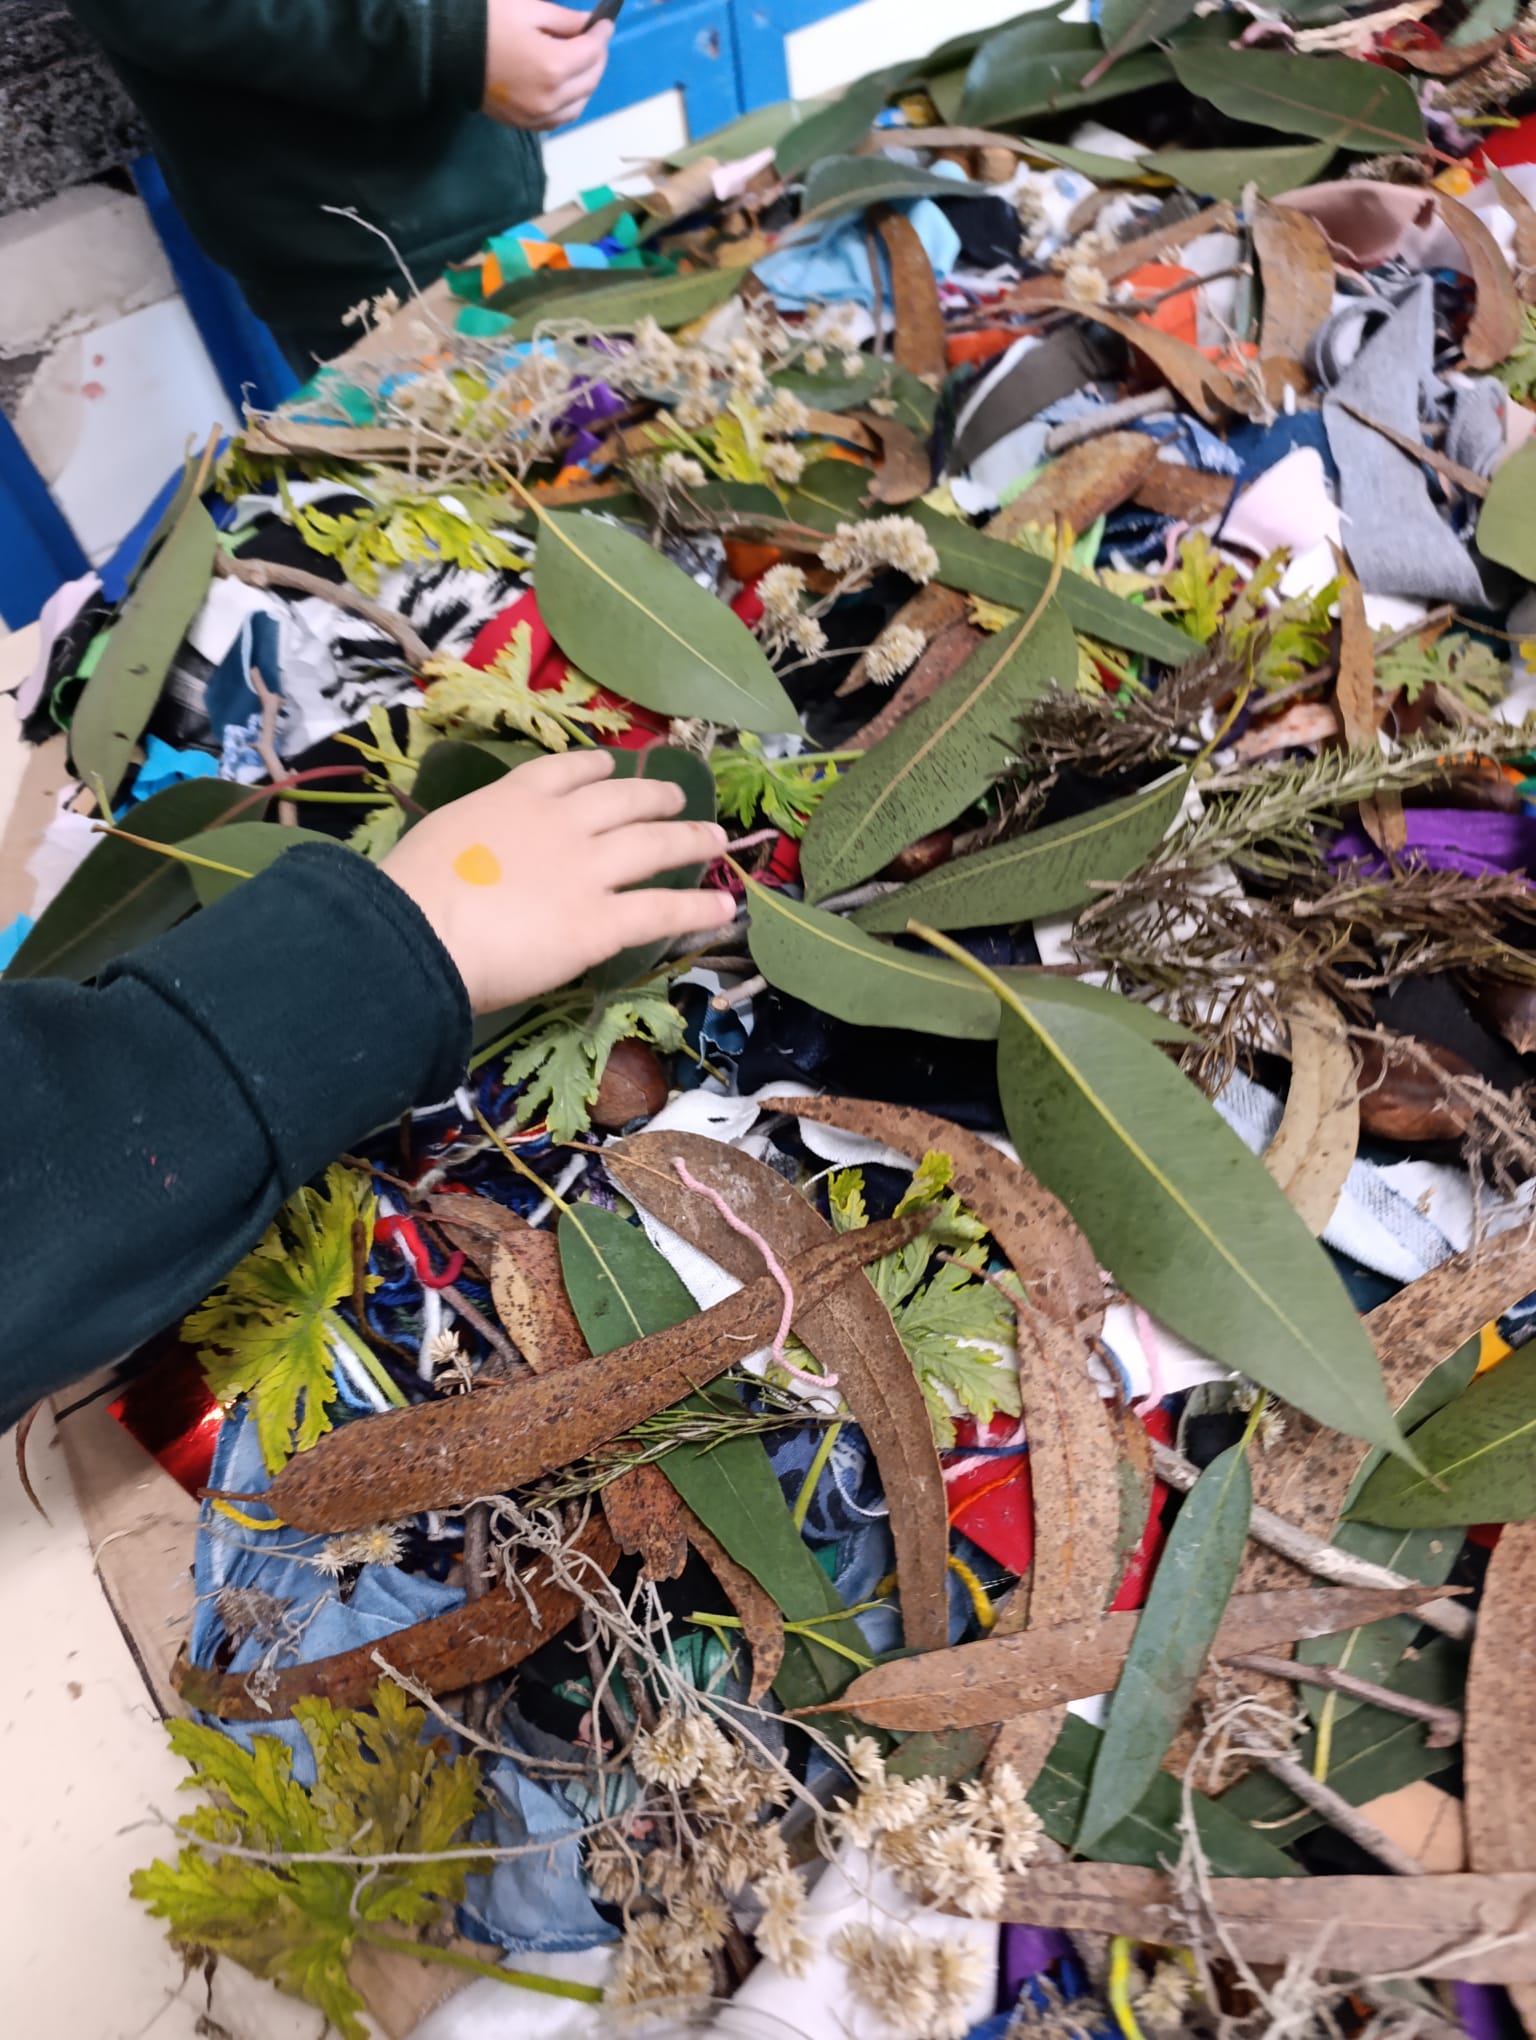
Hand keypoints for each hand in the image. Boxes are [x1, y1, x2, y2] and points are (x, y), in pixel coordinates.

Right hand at [382, 749, 734, 1013]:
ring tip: (717, 839)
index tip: (614, 768)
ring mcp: (588, 870)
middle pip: (625, 800)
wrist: (418, 933)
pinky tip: (724, 907)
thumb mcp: (441, 838)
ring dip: (691, 839)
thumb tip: (478, 860)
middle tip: (678, 800)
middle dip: (657, 797)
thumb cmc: (411, 892)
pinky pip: (662, 910)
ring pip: (655, 845)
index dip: (598, 768)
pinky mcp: (602, 922)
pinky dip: (698, 907)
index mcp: (515, 797)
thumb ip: (474, 838)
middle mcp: (562, 823)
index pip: (568, 770)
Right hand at [483, 0, 612, 131]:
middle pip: (590, 80)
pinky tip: (566, 87)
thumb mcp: (528, 9)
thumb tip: (585, 25)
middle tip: (594, 41)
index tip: (603, 23)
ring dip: (586, 83)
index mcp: (554, 66)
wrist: (447, 51)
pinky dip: (570, 103)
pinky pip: (559, 119)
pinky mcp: (526, 124)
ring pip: (579, 104)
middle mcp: (552, 98)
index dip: (601, 35)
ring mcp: (539, 116)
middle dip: (597, 58)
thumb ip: (563, 20)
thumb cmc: (486, 22)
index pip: (592, 52)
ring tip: (581, 63)